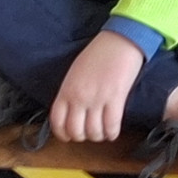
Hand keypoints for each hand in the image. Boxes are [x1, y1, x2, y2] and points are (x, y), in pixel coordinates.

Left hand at [49, 29, 145, 143]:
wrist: (120, 40)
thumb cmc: (99, 53)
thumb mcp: (75, 73)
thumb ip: (71, 92)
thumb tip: (72, 112)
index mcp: (67, 90)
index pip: (57, 122)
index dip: (63, 134)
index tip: (69, 136)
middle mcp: (79, 97)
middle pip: (76, 131)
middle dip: (83, 137)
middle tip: (89, 133)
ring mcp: (97, 98)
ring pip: (94, 132)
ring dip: (99, 136)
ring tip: (103, 132)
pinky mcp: (116, 98)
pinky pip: (111, 125)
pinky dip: (112, 133)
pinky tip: (113, 131)